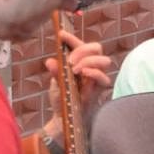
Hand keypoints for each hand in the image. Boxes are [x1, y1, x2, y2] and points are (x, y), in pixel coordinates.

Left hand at [43, 29, 111, 143]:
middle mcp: (91, 67)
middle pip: (96, 48)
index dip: (72, 38)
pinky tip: (83, 74)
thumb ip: (55, 72)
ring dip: (88, 61)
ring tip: (74, 69)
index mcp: (80, 62)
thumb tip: (50, 61)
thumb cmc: (62, 99)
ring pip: (103, 60)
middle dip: (83, 49)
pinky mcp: (100, 89)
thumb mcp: (56, 83)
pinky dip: (94, 73)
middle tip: (69, 60)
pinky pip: (103, 78)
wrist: (64, 118)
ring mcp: (97, 77)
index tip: (61, 35)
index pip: (81, 45)